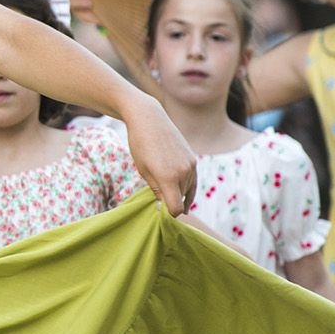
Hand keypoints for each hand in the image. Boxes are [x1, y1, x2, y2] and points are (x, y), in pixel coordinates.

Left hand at [121, 96, 196, 215]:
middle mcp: (184, 173)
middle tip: (159, 203)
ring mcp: (191, 166)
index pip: (175, 209)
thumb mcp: (144, 171)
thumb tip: (164, 206)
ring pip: (188, 190)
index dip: (168, 213)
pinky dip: (186, 187)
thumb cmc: (140, 146)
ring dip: (179, 194)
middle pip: (181, 199)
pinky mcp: (194, 160)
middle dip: (172, 202)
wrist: (150, 120)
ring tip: (167, 193)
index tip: (160, 212)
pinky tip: (181, 194)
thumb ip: (156, 190)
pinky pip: (193, 180)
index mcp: (168, 178)